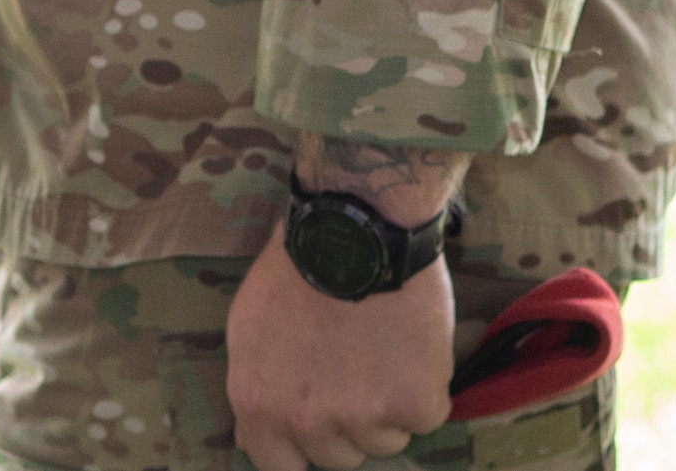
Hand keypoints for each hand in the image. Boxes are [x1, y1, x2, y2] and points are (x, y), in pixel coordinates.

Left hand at [226, 224, 454, 470]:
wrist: (355, 228)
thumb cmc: (296, 268)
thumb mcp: (249, 325)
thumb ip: (256, 387)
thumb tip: (250, 439)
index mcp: (258, 400)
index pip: (276, 463)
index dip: (298, 447)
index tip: (316, 425)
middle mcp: (306, 419)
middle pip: (337, 456)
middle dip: (346, 420)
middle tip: (353, 366)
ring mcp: (362, 417)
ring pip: (384, 440)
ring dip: (388, 406)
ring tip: (380, 346)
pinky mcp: (412, 404)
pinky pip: (426, 418)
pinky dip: (425, 389)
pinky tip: (409, 345)